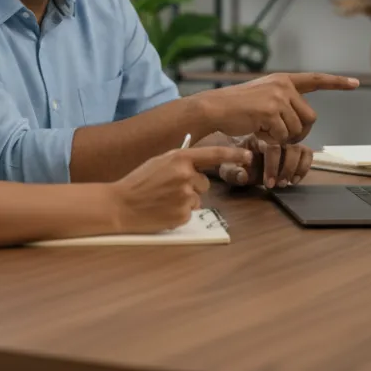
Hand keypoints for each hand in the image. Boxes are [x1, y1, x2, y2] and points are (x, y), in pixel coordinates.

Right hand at [109, 145, 252, 233]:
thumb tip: (198, 161)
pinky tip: (163, 209)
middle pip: (204, 182)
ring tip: (163, 199)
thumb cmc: (138, 182)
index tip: (249, 155)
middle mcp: (185, 176)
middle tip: (168, 188)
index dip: (233, 154)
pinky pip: (190, 212)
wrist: (120, 204)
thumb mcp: (158, 162)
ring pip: (198, 198)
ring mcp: (185, 196)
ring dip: (185, 200)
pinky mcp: (183, 215)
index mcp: (179, 159)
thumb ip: (179, 160)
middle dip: (192, 185)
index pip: (213, 155)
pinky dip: (180, 212)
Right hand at [193, 72, 358, 143]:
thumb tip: (302, 121)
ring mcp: (277, 97)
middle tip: (282, 137)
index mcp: (283, 80)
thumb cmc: (236, 108)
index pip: (316, 80)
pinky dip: (272, 141)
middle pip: (310, 117)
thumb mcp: (263, 98)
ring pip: (297, 130)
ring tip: (264, 131)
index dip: (337, 82)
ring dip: (283, 138)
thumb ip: (283, 102)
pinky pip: (283, 136)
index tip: (355, 83)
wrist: (214, 108)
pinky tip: (257, 132)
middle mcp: (283, 86)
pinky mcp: (270, 111)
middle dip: (300, 133)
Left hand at [218, 135, 313, 188]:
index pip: (272, 146)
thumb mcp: (227, 170)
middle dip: (286, 168)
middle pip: (290, 146)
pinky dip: (304, 167)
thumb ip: (233, 173)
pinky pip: (307, 153)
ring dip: (297, 168)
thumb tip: (243, 175)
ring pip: (301, 148)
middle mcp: (274, 137)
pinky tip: (295, 180)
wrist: (235, 157)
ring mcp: (285, 142)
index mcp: (257, 138)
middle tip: (279, 184)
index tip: (269, 184)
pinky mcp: (294, 150)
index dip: (273, 166)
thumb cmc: (232, 163)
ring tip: (288, 183)